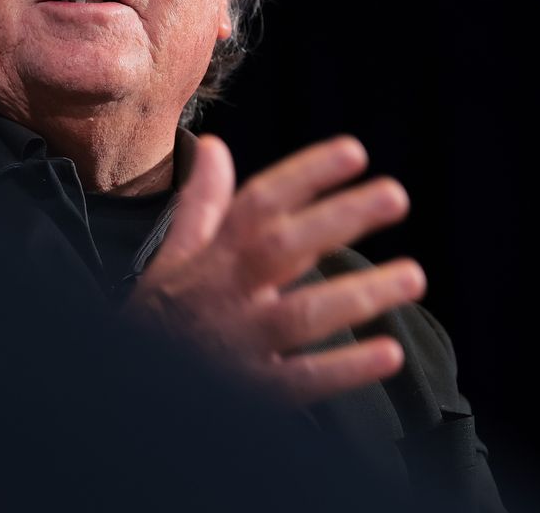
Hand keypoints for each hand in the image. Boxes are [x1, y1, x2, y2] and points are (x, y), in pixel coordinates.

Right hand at [125, 133, 425, 405]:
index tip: (355, 151)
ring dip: (359, 295)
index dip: (306, 174)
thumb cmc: (161, 317)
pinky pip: (302, 381)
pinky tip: (388, 352)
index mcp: (212, 258)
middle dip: (338, 218)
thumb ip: (203, 204)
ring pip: (301, 315)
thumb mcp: (175, 257)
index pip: (258, 204)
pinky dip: (345, 369)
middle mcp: (225, 295)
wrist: (126, 390)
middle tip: (395, 195)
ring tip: (413, 276)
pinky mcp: (252, 393)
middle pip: (283, 248)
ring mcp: (239, 345)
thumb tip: (214, 146)